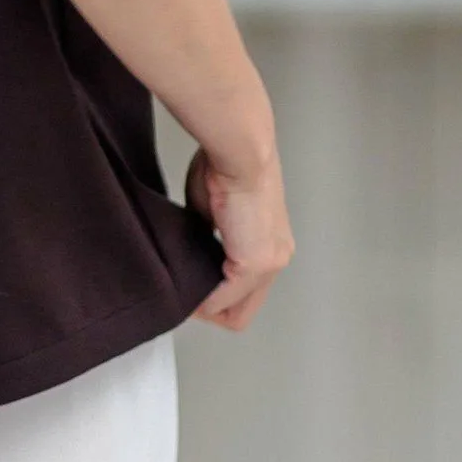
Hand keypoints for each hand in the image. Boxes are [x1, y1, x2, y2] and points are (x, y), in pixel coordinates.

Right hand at [184, 144, 294, 332]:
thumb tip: (196, 245)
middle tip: (185, 298)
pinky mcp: (255, 263)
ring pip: (237, 309)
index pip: (246, 287)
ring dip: (207, 304)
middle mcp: (277, 258)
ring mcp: (269, 263)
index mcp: (270, 242)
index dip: (216, 292)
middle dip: (211, 308)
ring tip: (184, 294)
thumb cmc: (225, 164)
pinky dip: (203, 299)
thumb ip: (209, 232)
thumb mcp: (212, 207)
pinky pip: (225, 298)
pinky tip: (186, 288)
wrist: (239, 152)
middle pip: (245, 309)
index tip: (191, 284)